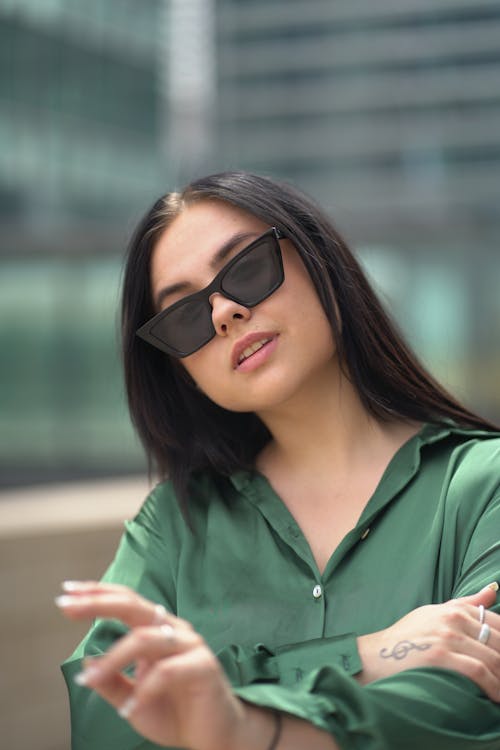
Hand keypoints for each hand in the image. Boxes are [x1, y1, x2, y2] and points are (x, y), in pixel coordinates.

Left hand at [56, 582, 276, 749]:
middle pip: (134, 605)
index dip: (97, 593)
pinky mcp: (203, 666)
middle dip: (97, 603)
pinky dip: (145, 689)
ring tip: (91, 679)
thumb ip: (111, 682)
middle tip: (67, 606)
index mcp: (157, 630)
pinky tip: (131, 707)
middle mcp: (173, 629)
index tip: (66, 592)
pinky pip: (167, 671)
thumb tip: (84, 665)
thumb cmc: (175, 712)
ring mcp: (190, 645)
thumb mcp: (132, 699)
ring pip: (145, 638)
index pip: (126, 601)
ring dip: (112, 659)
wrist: (214, 738)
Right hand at [357, 583, 499, 699]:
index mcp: (455, 609)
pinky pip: (478, 672)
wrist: (376, 655)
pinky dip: (493, 687)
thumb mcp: (434, 613)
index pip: (498, 624)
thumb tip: (493, 590)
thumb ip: (466, 604)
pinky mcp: (441, 656)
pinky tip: (496, 697)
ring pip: (492, 658)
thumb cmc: (406, 637)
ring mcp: (447, 637)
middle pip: (498, 642)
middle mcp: (453, 619)